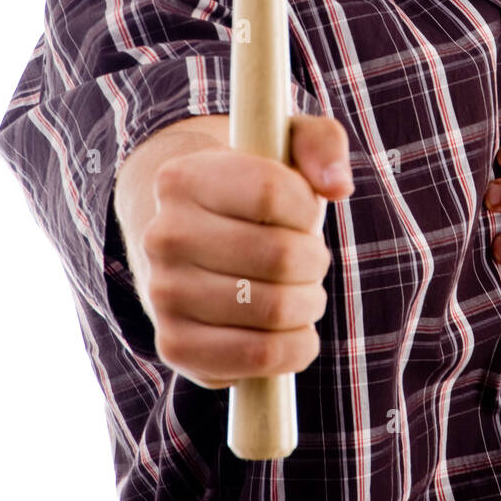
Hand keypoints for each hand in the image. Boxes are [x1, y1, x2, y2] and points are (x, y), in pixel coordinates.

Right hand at [126, 114, 353, 387]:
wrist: (192, 240)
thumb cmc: (253, 192)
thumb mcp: (284, 147)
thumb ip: (320, 144)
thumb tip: (337, 186)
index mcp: (183, 178)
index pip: (273, 191)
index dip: (307, 207)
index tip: (303, 213)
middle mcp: (162, 236)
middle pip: (281, 256)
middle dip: (314, 260)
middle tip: (308, 259)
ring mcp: (163, 294)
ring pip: (276, 309)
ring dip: (308, 303)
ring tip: (299, 291)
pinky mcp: (175, 345)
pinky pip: (259, 356)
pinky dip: (294, 348)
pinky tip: (291, 331)